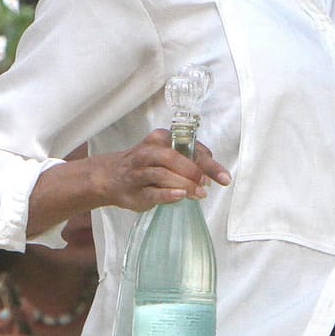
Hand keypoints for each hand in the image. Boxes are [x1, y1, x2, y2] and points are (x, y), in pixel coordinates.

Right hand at [96, 130, 231, 212]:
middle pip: (174, 158)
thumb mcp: (166, 156)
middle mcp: (148, 152)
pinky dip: (168, 193)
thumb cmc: (146, 166)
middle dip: (195, 171)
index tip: (223, 176)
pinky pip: (153, 191)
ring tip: (200, 193)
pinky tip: (181, 195)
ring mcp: (139, 171)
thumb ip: (188, 162)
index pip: (188, 147)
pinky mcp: (134, 190)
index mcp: (160, 139)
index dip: (208, 162)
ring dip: (185, 184)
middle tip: (208, 184)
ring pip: (163, 174)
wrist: (110, 177)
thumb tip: (210, 176)